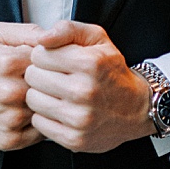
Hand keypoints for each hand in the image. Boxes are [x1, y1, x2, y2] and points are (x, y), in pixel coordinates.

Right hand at [0, 22, 47, 150]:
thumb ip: (28, 31)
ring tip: (25, 97)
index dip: (48, 62)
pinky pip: (40, 132)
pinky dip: (37, 123)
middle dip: (48, 84)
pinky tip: (23, 113)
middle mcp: (9, 92)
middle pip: (51, 86)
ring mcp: (10, 118)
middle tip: (31, 82)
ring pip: (47, 109)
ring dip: (43, 104)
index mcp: (7, 62)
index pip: (50, 60)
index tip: (39, 64)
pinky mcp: (9, 139)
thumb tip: (55, 36)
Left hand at [23, 20, 153, 153]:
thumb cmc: (112, 72)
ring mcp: (80, 118)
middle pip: (32, 77)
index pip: (38, 54)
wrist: (137, 108)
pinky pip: (39, 123)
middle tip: (55, 77)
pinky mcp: (75, 139)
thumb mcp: (97, 38)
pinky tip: (60, 110)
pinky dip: (45, 116)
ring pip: (32, 100)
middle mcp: (85, 91)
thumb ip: (67, 29)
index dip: (44, 55)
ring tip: (57, 93)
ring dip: (41, 95)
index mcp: (90, 63)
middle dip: (40, 74)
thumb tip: (42, 39)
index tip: (55, 60)